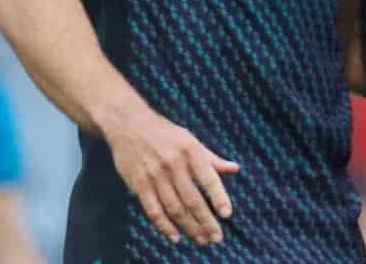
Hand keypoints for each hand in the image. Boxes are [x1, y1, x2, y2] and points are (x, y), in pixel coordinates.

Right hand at [104, 108, 238, 245]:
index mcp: (191, 152)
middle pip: (192, 199)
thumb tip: (235, 169)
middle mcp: (174, 165)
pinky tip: (175, 237)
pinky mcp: (138, 185)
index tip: (227, 215)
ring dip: (189, 227)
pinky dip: (164, 226)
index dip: (219, 198)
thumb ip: (212, 158)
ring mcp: (155, 176)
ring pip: (174, 208)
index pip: (209, 179)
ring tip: (201, 240)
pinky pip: (153, 210)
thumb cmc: (166, 134)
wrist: (129, 125)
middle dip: (206, 221)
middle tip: (216, 238)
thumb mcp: (191, 140)